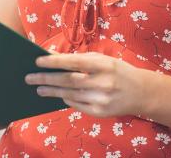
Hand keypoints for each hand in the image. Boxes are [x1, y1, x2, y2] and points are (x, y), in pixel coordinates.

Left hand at [25, 52, 150, 117]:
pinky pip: (78, 105)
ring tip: (38, 88)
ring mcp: (102, 99)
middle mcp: (102, 82)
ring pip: (70, 94)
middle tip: (30, 77)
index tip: (37, 61)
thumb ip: (79, 58)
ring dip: (52, 91)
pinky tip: (57, 95)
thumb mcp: (101, 59)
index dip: (54, 61)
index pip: (73, 62)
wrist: (141, 92)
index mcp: (102, 64)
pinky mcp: (101, 113)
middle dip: (46, 78)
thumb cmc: (116, 70)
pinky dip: (66, 99)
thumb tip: (53, 57)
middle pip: (68, 80)